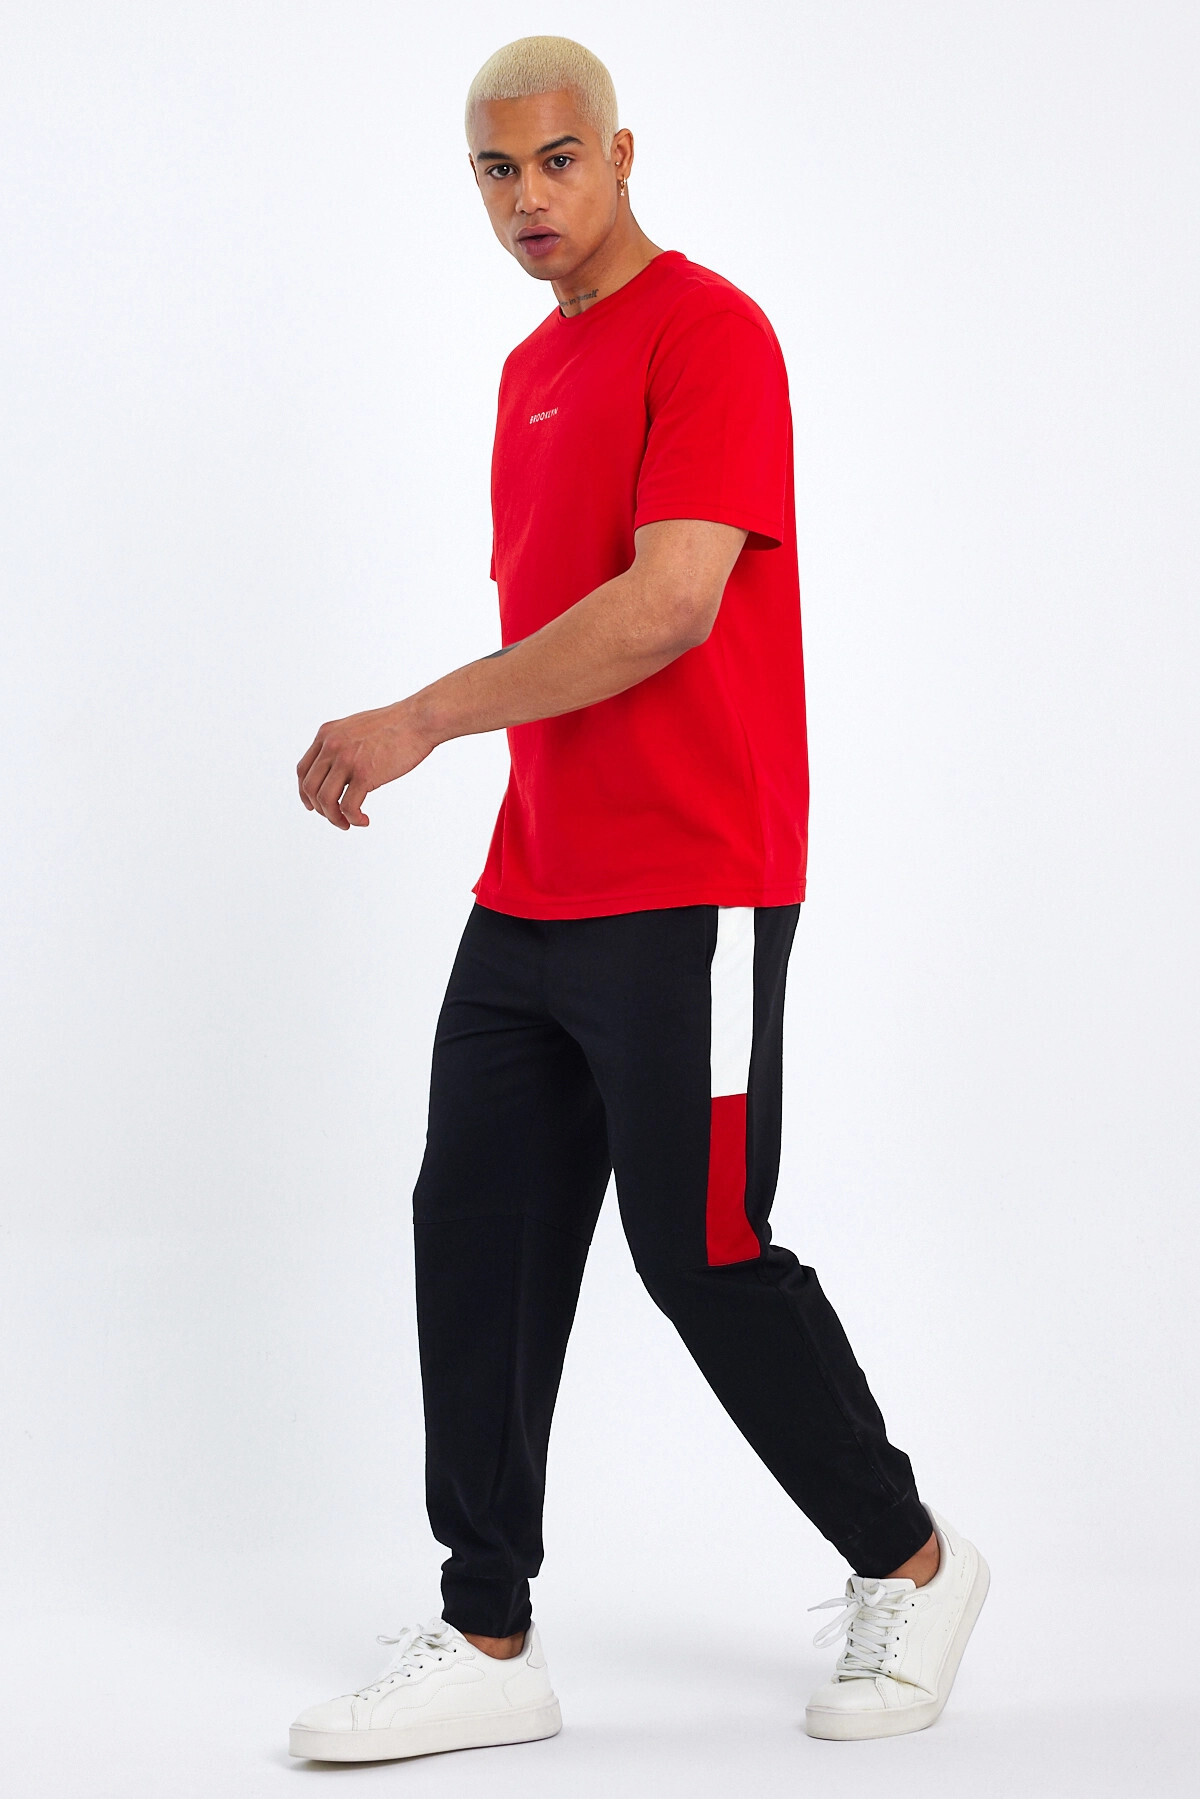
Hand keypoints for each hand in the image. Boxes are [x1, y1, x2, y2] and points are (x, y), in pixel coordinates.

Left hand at [296, 698, 435, 828]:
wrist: (418, 720)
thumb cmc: (395, 725)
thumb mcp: (356, 728)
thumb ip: (341, 744)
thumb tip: (337, 769)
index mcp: (326, 734)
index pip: (303, 770)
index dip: (304, 793)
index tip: (314, 806)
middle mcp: (331, 746)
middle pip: (309, 788)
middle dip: (320, 809)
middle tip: (336, 817)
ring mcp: (346, 760)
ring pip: (325, 800)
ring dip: (335, 818)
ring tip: (348, 822)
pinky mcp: (364, 774)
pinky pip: (348, 807)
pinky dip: (353, 819)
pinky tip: (364, 820)